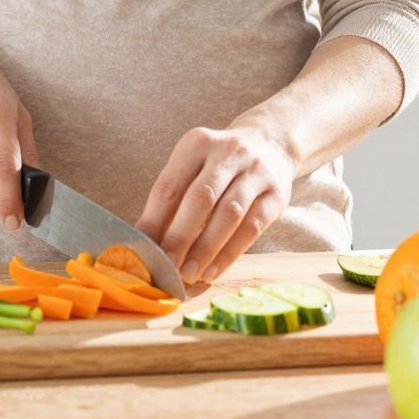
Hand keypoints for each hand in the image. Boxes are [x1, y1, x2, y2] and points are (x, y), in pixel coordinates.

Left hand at [135, 112, 297, 284]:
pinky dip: (229, 253)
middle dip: (180, 237)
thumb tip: (146, 242)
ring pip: (228, 214)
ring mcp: (256, 171)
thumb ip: (172, 200)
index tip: (142, 251)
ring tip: (188, 274)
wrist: (271, 145)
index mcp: (197, 144)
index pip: (170, 186)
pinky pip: (252, 228)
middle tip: (165, 266)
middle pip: (200, 198)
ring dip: (205, 249)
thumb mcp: (193, 167)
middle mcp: (228, 152)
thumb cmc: (219, 165)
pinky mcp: (276, 194)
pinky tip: (212, 271)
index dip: (153, 221)